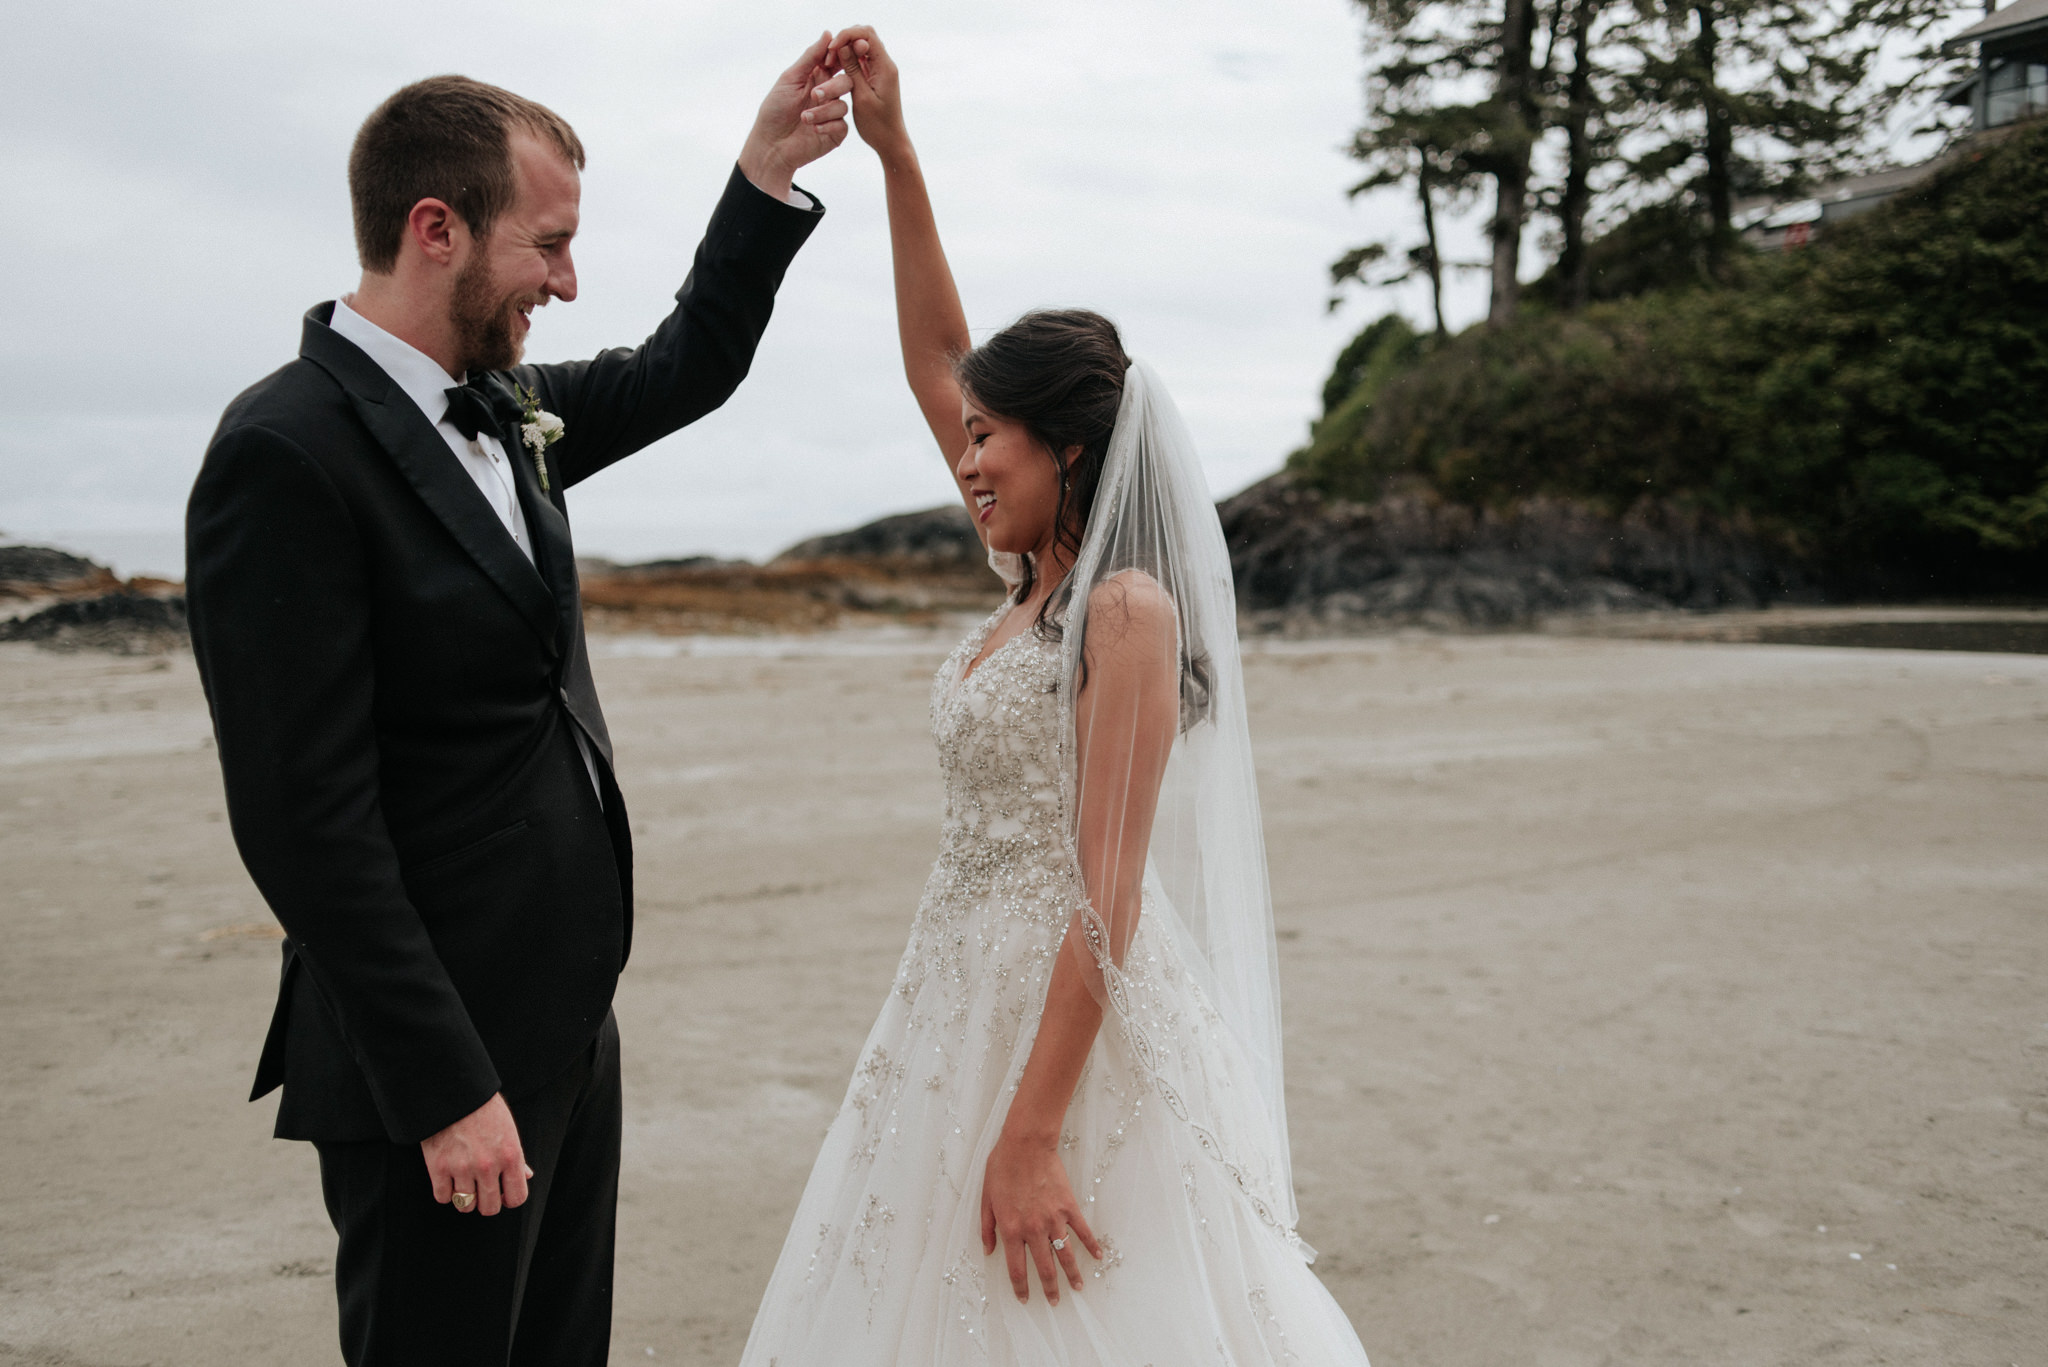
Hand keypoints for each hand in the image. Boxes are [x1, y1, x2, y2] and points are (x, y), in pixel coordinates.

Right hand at [421, 1092, 532, 1217]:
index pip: (517, 1198)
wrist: (454, 1090)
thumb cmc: (484, 1108)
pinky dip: (445, 1192)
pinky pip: (443, 1197)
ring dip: (465, 1198)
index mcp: (511, 1156)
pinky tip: (448, 1180)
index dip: (509, 1199)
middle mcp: (488, 1166)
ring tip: (464, 1184)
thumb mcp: (508, 1129)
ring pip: (465, 1205)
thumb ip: (517, 1156)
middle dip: (487, 1202)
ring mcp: (462, 1168)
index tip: (502, 1194)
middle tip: (481, 1191)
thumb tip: (527, 1176)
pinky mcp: (438, 1168)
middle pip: (490, 1208)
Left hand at [737, 31, 852, 201]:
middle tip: (814, 95)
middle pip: (846, 82)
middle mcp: (828, 94)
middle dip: (831, 88)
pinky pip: (842, 125)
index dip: (838, 60)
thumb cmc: (775, 110)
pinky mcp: (836, 133)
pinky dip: (827, 126)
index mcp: (818, 77)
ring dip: (823, 111)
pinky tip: (812, 130)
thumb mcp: (791, 79)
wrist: (771, 145)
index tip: (829, 63)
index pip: (837, 62)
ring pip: (843, 105)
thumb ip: (810, 57)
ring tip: (804, 118)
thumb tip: (828, 33)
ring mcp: (833, 114)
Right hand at [827, 27, 908, 160]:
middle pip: (864, 36)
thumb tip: (844, 45)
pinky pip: (861, 59)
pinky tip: (836, 69)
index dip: (846, 35)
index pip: (866, 35)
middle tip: (829, 56)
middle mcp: (885, 65)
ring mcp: (880, 70)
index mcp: (885, 67)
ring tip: (829, 63)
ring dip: (844, 49)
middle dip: (844, 39)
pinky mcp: (875, 77)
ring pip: (861, 46)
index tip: (831, 49)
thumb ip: (853, 69)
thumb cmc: (877, 125)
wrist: (891, 141)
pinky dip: (848, 60)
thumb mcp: (861, 97)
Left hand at [980, 1129, 1102, 1304]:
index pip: (1017, 1269)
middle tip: (1055, 1302)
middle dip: (1050, 1289)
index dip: (1021, 1288)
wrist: (1025, 1144)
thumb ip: (987, 1228)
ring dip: (1072, 1275)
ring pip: (1065, 1255)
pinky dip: (1092, 1246)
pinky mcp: (1069, 1207)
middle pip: (1044, 1268)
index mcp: (1010, 1230)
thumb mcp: (986, 1199)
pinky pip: (1083, 1231)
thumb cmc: (1002, 1168)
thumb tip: (988, 1250)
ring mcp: (1053, 1220)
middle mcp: (1033, 1230)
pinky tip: (1098, 1257)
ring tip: (1078, 1288)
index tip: (1025, 1298)